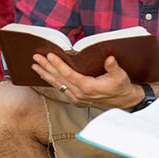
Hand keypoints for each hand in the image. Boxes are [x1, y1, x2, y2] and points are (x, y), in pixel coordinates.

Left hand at [31, 53, 149, 109]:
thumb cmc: (121, 87)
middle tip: (36, 57)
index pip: (69, 74)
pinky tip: (46, 76)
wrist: (123, 102)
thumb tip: (110, 58)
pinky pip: (61, 90)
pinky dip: (52, 82)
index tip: (50, 55)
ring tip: (35, 66)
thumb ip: (113, 67)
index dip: (58, 65)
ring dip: (46, 75)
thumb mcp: (120, 76)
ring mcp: (76, 99)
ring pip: (57, 85)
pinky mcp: (76, 100)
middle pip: (59, 79)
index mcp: (88, 87)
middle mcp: (79, 94)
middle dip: (47, 67)